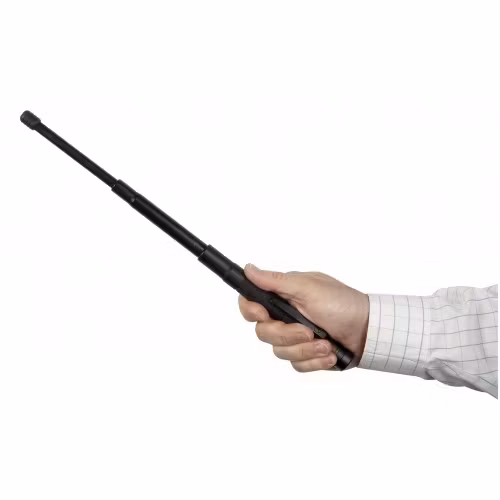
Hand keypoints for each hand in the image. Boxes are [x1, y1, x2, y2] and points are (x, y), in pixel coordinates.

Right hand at [238, 264, 368, 371]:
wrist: (369, 330)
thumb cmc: (342, 304)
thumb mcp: (308, 288)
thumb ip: (276, 281)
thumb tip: (248, 269)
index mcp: (283, 297)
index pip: (250, 304)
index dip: (251, 311)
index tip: (264, 314)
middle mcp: (285, 316)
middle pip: (263, 333)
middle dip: (287, 335)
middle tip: (308, 331)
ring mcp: (294, 337)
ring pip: (280, 352)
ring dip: (305, 350)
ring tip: (326, 343)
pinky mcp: (305, 354)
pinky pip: (296, 365)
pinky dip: (315, 361)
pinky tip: (330, 353)